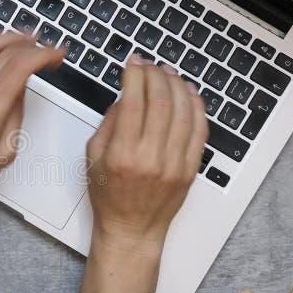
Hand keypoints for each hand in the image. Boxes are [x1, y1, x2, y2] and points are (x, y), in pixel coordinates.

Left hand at [0, 21, 63, 217]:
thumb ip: (15, 120)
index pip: (22, 66)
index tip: (56, 55)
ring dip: (9, 35)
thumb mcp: (1, 155)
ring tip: (24, 37)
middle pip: (7, 52)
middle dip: (33, 46)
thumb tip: (20, 93)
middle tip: (45, 50)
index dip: (45, 55)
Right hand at [79, 56, 207, 292]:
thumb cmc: (109, 196)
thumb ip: (108, 124)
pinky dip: (196, 106)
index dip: (135, 75)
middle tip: (150, 65)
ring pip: (183, 111)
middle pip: (161, 102)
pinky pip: (199, 130)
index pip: (133, 102)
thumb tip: (126, 95)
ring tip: (169, 74)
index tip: (133, 63)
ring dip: (177, 86)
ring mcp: (174, 163)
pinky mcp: (191, 168)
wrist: (132, 229)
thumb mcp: (92, 157)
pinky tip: (189, 94)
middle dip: (155, 75)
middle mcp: (150, 158)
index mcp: (122, 154)